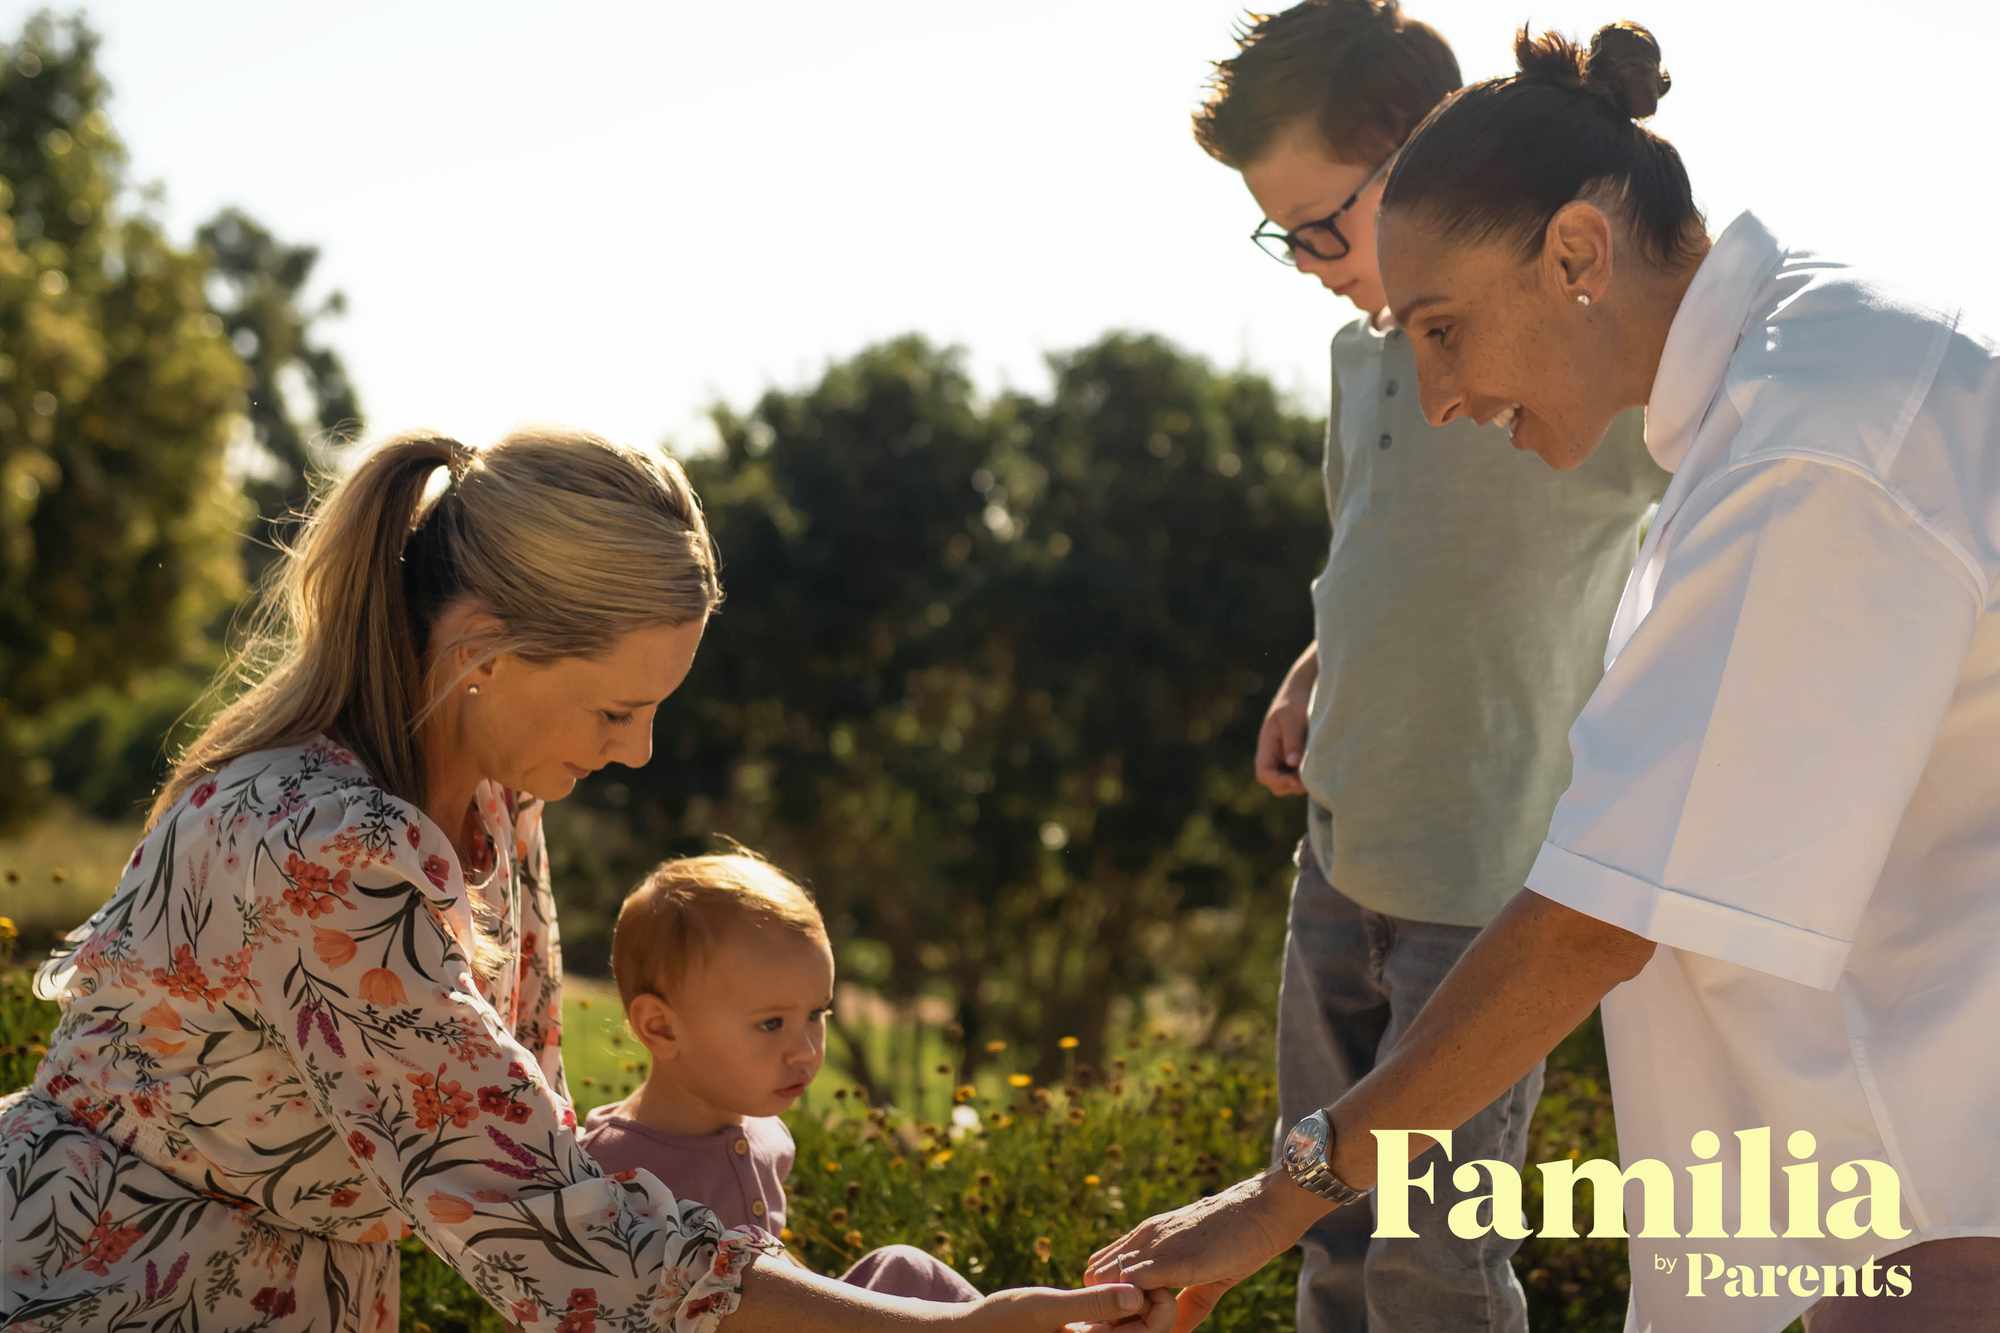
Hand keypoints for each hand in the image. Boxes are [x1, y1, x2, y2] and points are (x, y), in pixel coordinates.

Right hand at [960, 1282, 1173, 1331]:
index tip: (1146, 1273)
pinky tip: (1114, 1274)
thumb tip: (1137, 1294)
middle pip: (1147, 1330)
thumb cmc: (1002, 1322)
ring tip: (1130, 1267)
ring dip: (1136, 1296)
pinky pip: (1114, 1318)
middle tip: (1143, 1266)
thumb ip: (1092, 1303)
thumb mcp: (1045, 1308)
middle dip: (1151, 1298)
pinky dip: (1119, 1297)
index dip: (1157, 1304)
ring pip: (1133, 1322)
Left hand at [1083, 1170, 1323, 1330]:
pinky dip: (1139, 1307)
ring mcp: (1155, 1245)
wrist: (1264, 1209)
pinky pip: (1131, 1282)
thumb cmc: (1238, 1238)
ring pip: (1104, 1281)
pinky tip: (1164, 1315)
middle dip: (1110, 1307)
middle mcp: (1143, 1237)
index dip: (1110, 1299)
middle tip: (1140, 1323)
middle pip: (1093, 1278)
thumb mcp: (1204, 1272)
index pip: (1099, 1270)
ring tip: (1154, 1320)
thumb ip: (1187, 1302)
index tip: (1134, 1318)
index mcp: (1147, 1238)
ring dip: (1123, 1308)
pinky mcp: (1173, 1258)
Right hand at [1254, 646, 1315, 796]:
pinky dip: (1308, 774)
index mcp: (1268, 743)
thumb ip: (1293, 741)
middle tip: (1311, 778)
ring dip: (1301, 781)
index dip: (1278, 781)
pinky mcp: (1299, 754)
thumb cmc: (1297, 699)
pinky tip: (1321, 765)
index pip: (1264, 773)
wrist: (1305, 686)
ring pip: (1289, 780)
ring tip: (1319, 770)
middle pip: (1275, 783)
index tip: (1297, 779)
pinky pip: (1300, 773)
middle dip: (1291, 785)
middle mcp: (1275, 753)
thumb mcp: (1294, 718)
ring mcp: (1286, 755)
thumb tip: (1293, 764)